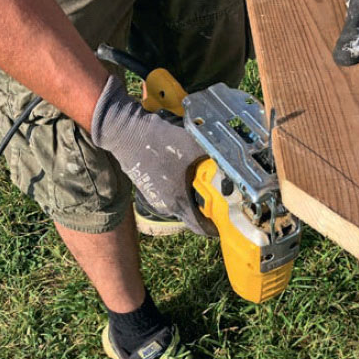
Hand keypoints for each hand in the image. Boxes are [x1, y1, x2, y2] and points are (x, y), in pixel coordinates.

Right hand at [91, 75, 211, 234]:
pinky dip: (182, 190)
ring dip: (194, 198)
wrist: (126, 131)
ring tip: (205, 182)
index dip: (215, 227)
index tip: (226, 222)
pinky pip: (171, 195)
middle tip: (221, 197)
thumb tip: (232, 165)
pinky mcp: (149, 189)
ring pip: (182, 205)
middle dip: (208, 209)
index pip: (200, 227)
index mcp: (178, 201)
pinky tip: (187, 173)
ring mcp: (155, 198)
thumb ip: (215, 159)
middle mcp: (166, 205)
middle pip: (193, 216)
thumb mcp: (195, 147)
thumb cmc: (160, 140)